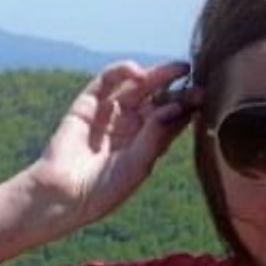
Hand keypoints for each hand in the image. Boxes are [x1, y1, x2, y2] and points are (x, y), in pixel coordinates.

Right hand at [30, 59, 199, 232]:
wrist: (63, 195)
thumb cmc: (103, 190)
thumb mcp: (137, 166)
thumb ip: (154, 137)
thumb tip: (175, 108)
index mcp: (147, 143)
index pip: (172, 119)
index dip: (187, 107)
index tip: (203, 97)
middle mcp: (130, 125)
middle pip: (158, 99)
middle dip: (176, 88)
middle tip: (194, 76)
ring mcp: (109, 113)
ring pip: (136, 86)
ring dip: (157, 75)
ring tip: (177, 69)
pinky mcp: (87, 103)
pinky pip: (106, 81)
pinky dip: (122, 71)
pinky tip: (139, 73)